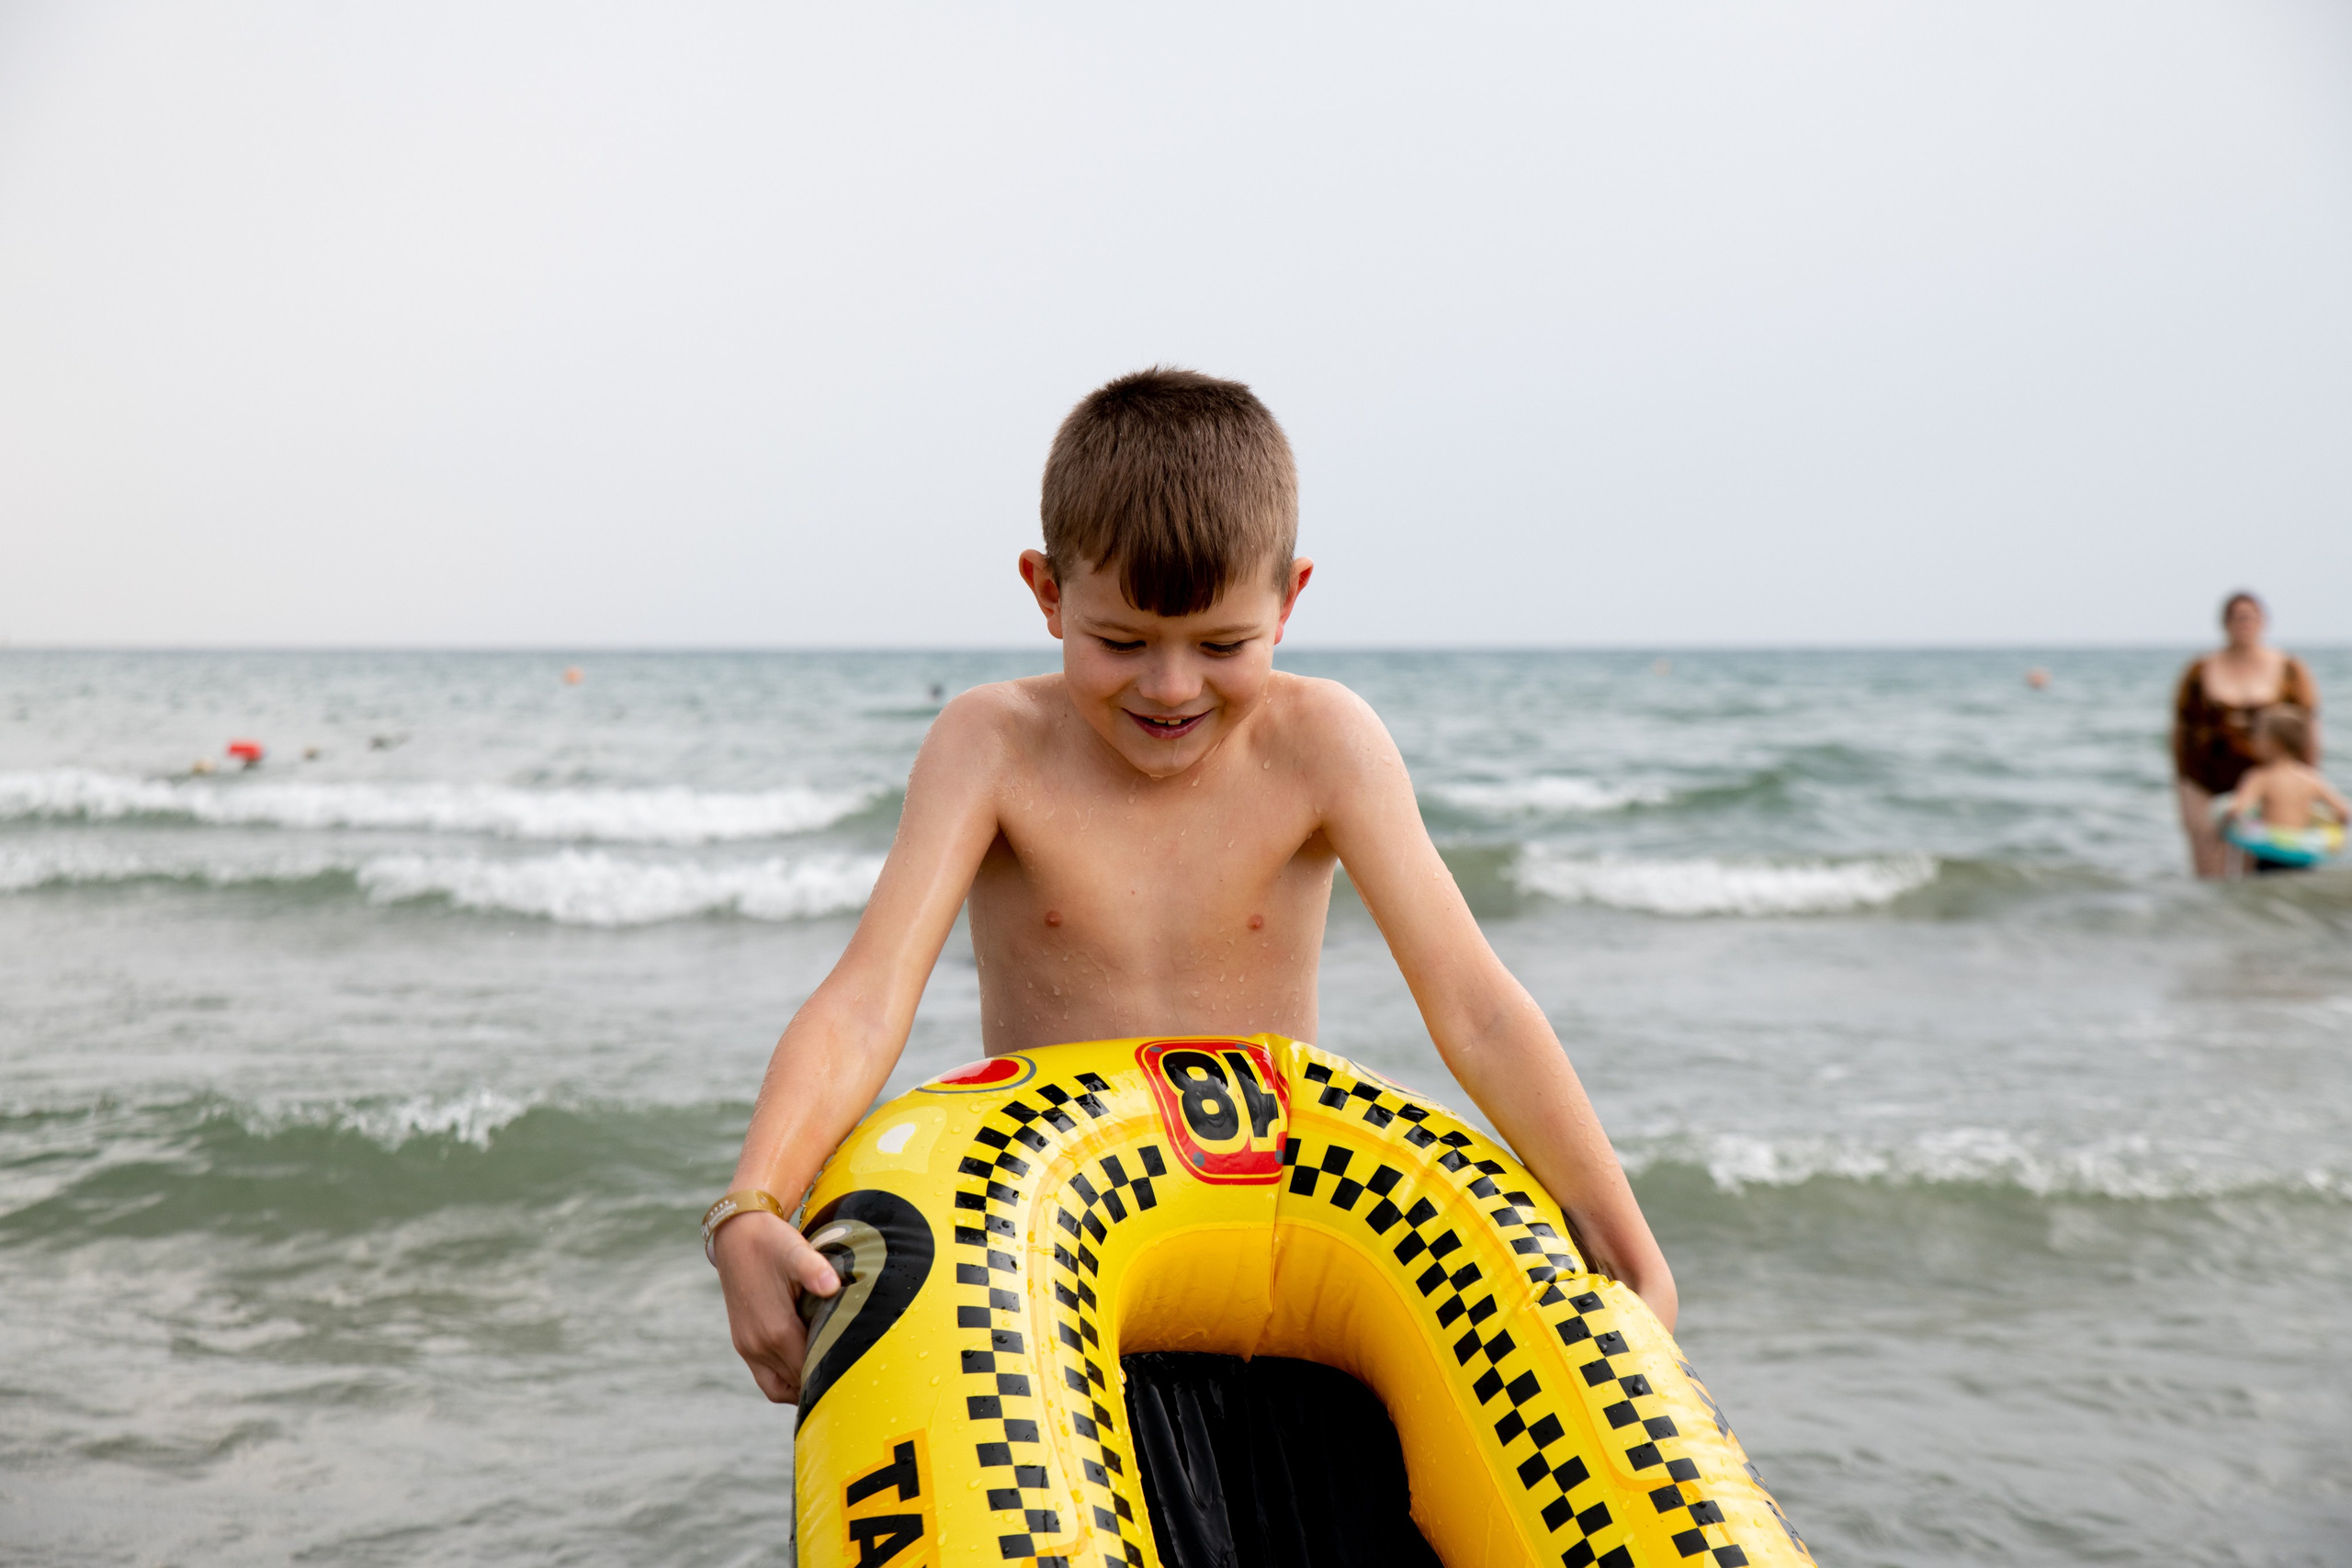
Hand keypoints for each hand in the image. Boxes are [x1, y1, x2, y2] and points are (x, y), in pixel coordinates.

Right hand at [713, 1209, 842, 1403]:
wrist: (735, 1235)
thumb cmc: (770, 1242)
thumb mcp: (793, 1249)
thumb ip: (813, 1269)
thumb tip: (832, 1285)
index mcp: (776, 1330)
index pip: (811, 1369)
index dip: (834, 1372)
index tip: (859, 1369)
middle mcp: (759, 1346)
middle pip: (797, 1382)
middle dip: (821, 1381)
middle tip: (852, 1375)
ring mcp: (747, 1348)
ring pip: (779, 1389)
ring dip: (802, 1386)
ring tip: (830, 1375)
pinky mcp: (742, 1344)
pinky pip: (766, 1379)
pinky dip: (785, 1381)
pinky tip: (806, 1368)